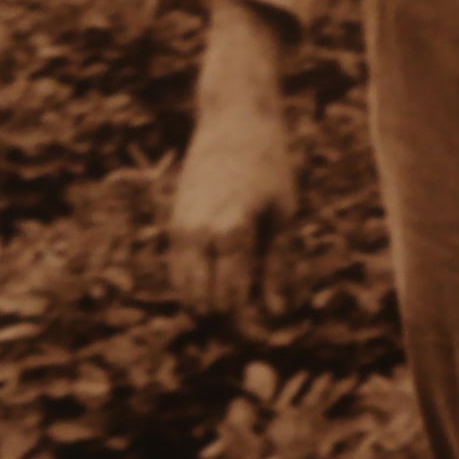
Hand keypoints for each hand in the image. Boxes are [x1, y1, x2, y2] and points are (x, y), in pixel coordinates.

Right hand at [166, 0, 296, 322]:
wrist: (233, 119)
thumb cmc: (269, 165)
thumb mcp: (283, 215)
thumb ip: (276, 267)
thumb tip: (276, 312)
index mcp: (231, 232)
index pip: (230, 301)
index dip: (247, 329)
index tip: (266, 339)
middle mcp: (198, 234)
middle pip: (204, 304)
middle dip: (227, 326)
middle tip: (254, 334)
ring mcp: (181, 229)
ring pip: (186, 292)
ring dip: (210, 311)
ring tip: (240, 315)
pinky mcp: (175, 225)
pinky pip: (180, 273)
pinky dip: (198, 289)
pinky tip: (223, 288)